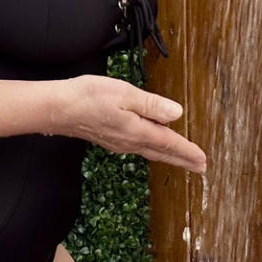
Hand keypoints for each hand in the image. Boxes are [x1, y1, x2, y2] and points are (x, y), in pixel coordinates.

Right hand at [57, 75, 207, 173]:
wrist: (57, 109)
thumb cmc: (88, 98)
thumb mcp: (124, 94)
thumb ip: (151, 105)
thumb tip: (176, 114)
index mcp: (137, 131)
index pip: (169, 143)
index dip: (188, 151)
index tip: (203, 160)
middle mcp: (130, 141)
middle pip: (162, 152)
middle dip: (183, 160)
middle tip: (200, 168)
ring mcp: (119, 142)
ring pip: (151, 152)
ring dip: (169, 156)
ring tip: (182, 159)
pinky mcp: (110, 139)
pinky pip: (139, 148)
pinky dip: (153, 150)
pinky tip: (151, 146)